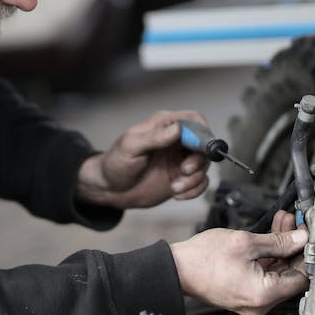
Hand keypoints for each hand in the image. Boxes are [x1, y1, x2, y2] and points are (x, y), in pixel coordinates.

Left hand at [76, 111, 210, 208]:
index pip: (194, 120)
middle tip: (184, 170)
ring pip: (204, 165)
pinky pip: (200, 182)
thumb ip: (154, 137)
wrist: (110, 189)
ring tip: (175, 187)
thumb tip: (176, 129)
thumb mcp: (131, 147)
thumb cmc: (116, 163)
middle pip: (204, 144)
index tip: (199, 148)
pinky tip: (178, 194)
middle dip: (198, 160)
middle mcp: (175, 141)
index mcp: (164, 126)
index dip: (202, 132)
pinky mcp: (181, 178)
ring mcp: (180, 160)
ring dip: (194, 178)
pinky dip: (194, 190)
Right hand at [169, 219, 308, 314]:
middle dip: (293, 247)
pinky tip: (269, 236)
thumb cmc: (203, 258)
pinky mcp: (245, 295)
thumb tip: (300, 238)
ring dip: (281, 248)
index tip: (307, 235)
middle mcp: (261, 304)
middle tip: (294, 224)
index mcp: (264, 294)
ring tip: (282, 222)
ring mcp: (253, 301)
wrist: (177, 268)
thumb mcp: (245, 242)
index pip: (302, 278)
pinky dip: (268, 257)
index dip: (306, 254)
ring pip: (278, 273)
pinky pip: (264, 276)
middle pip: (290, 275)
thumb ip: (278, 241)